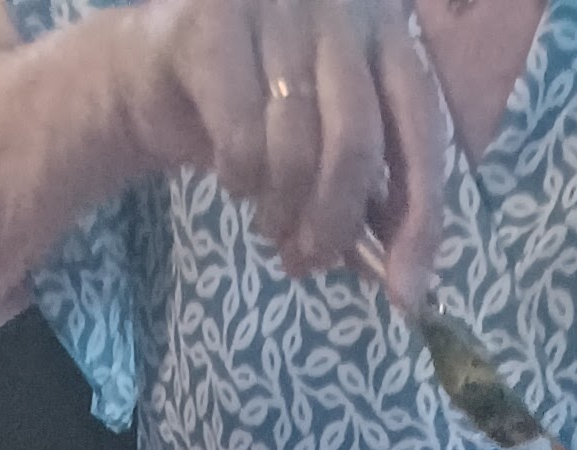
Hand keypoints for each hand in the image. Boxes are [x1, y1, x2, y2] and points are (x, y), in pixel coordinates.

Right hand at [120, 0, 445, 305]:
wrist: (153, 78)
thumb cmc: (254, 114)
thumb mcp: (324, 150)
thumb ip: (371, 197)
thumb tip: (405, 282)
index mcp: (384, 26)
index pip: (422, 123)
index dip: (420, 216)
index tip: (406, 293)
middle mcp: (337, 3)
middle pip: (357, 141)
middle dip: (335, 223)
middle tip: (310, 262)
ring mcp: (275, 6)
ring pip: (297, 146)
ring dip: (283, 210)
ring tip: (270, 223)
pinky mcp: (212, 25)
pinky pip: (241, 138)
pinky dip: (240, 181)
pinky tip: (234, 180)